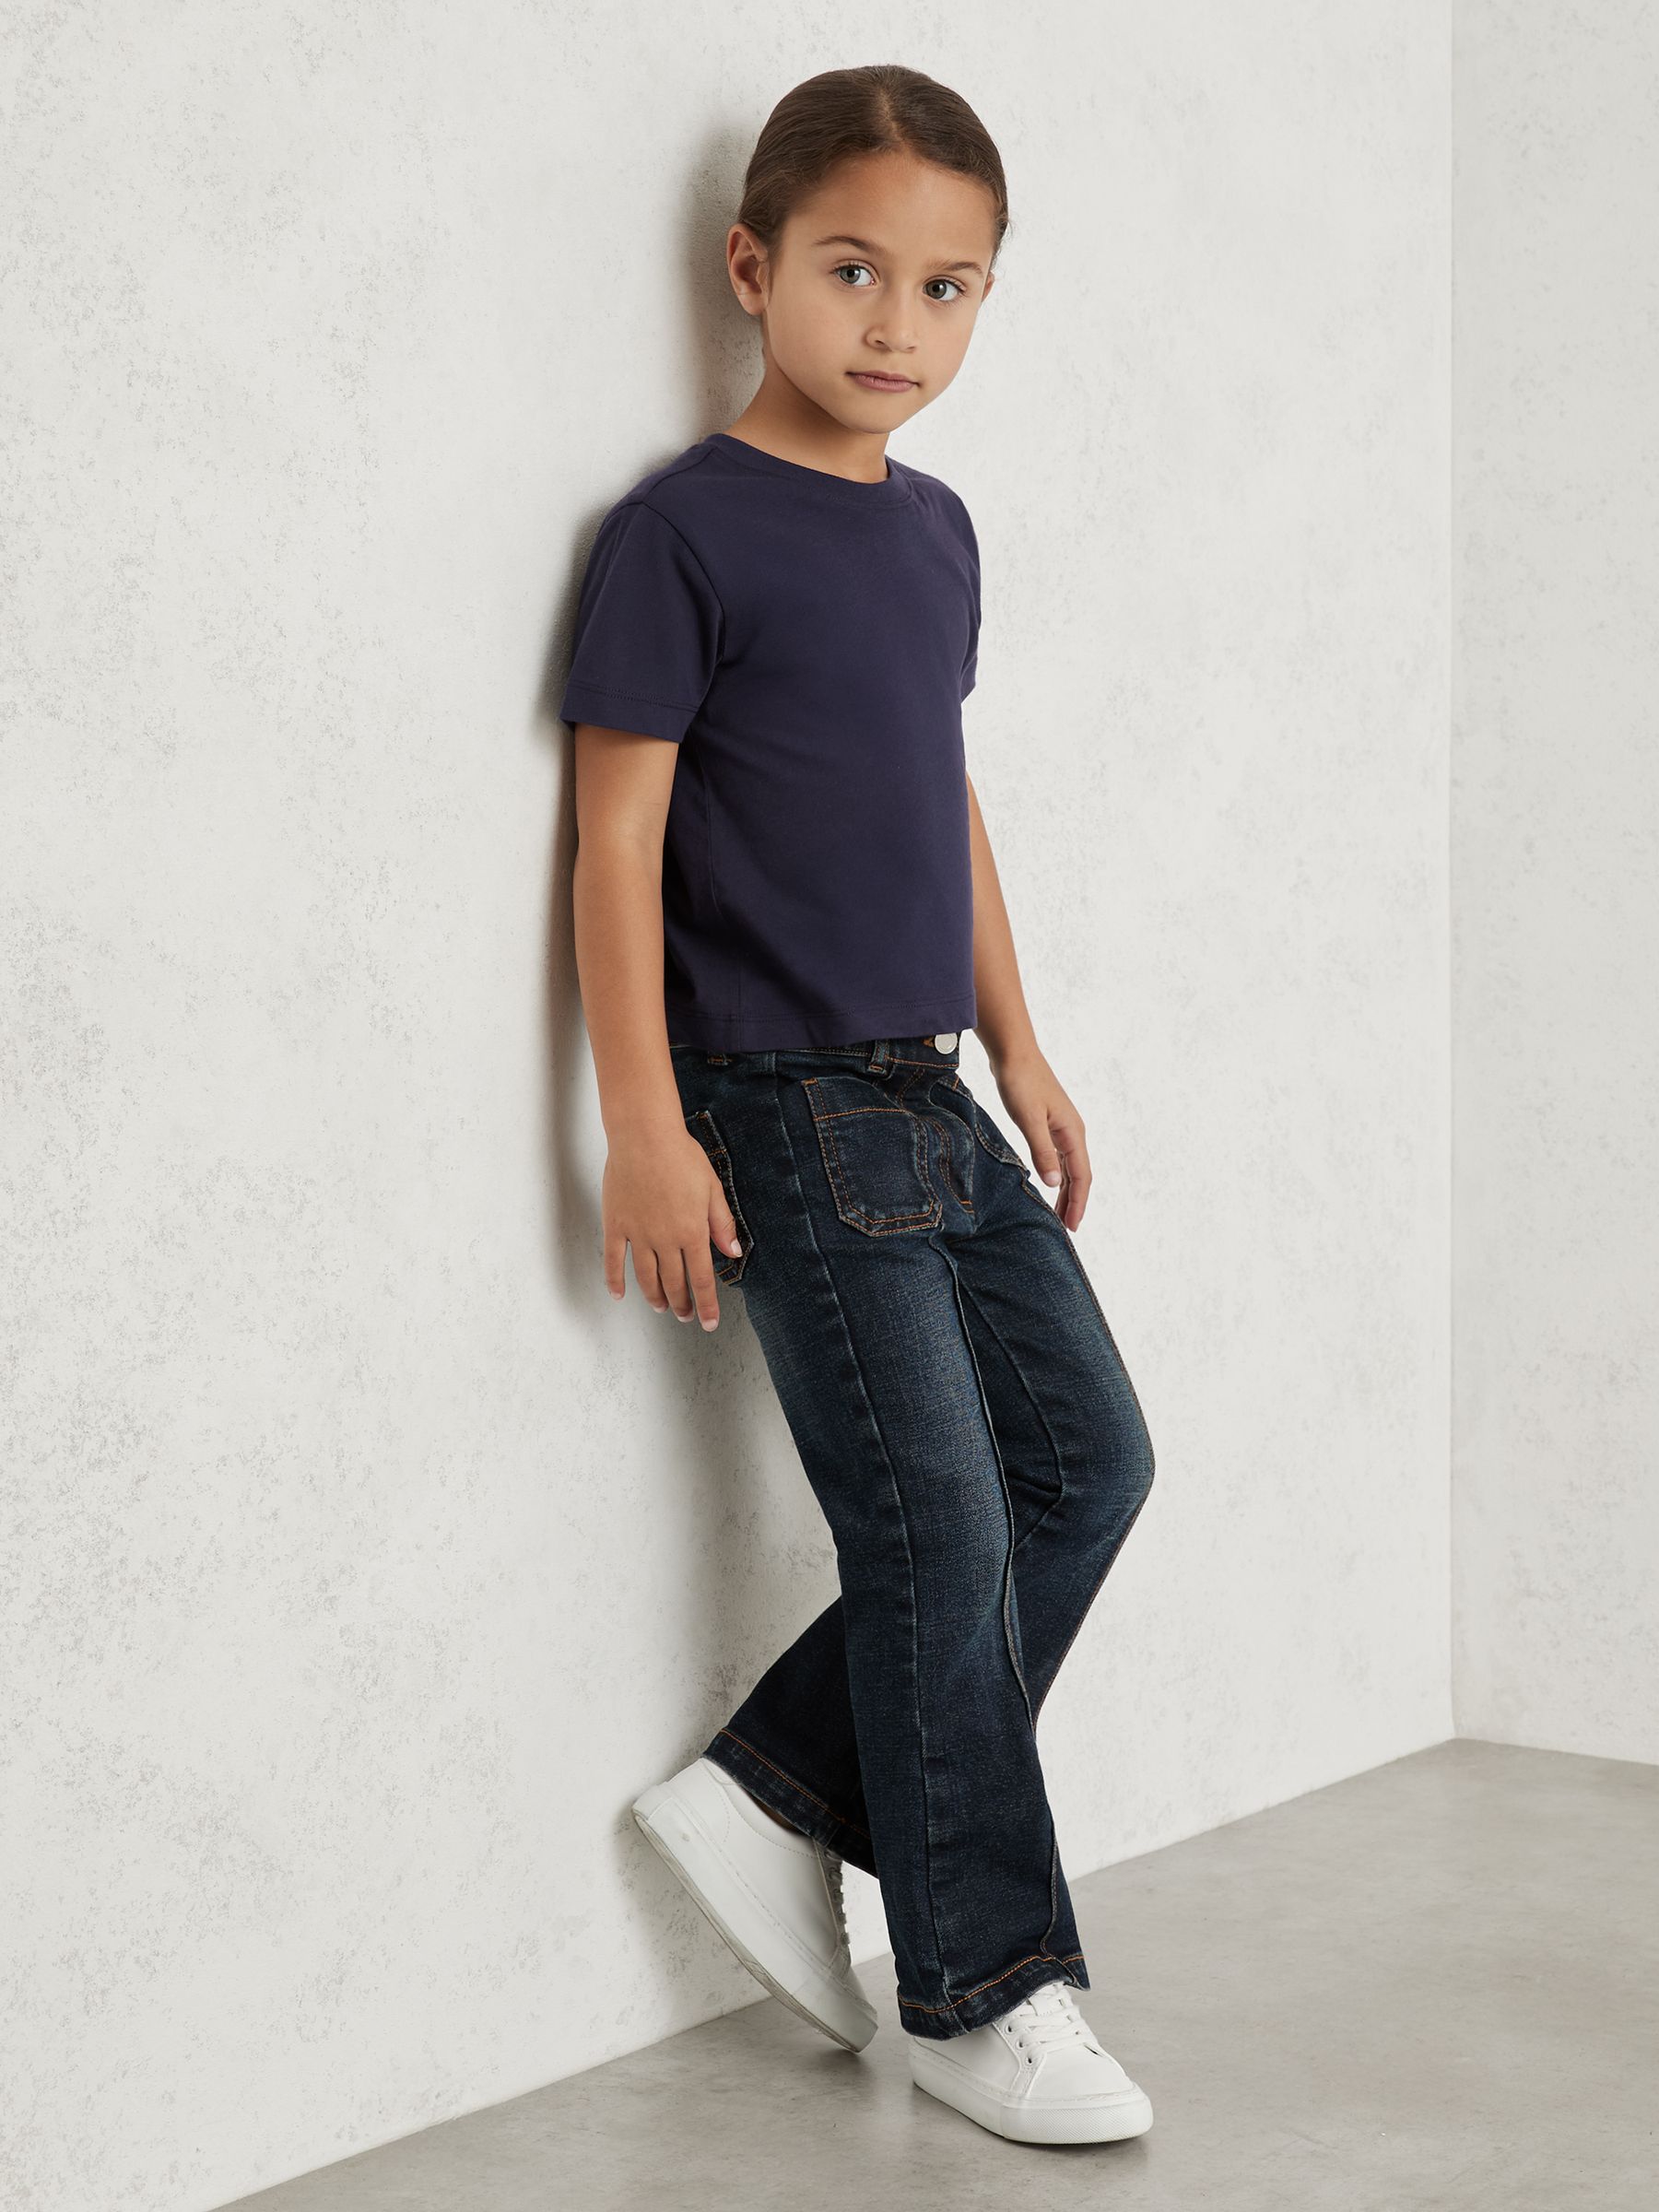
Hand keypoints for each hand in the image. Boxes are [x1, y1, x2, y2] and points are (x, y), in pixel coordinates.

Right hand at [602, 1128, 743, 1329]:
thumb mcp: (712, 1188)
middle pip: (674, 1282)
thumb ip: (721, 1223)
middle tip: (684, 1316)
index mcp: (692, 1232)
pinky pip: (614, 1260)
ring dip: (655, 1296)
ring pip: (646, 1277)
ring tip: (661, 1307)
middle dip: (682, 1304)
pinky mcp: (615, 1225)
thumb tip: (733, 1252)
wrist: (644, 1136)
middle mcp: (665, 1239)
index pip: (701, 1279)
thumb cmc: (680, 1156)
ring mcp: (638, 1234)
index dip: (707, 1305)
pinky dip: (615, 1280)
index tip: (709, 1323)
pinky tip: (619, 1294)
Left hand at [988, 1047, 1091, 1230]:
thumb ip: (1041, 1152)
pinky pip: (1057, 1156)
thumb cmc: (1020, 1082)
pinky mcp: (1048, 1122)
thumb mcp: (1029, 1119)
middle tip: (1067, 1228)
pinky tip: (1047, 1183)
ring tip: (1058, 1213)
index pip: (1081, 1177)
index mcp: (1072, 1133)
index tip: (1072, 1227)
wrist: (1014, 1052)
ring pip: (1068, 1166)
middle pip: (1078, 1175)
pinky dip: (1055, 1174)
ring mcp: (1061, 1127)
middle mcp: (1072, 1131)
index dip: (1078, 1203)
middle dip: (1074, 1202)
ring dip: (1065, 1190)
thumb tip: (1053, 1184)